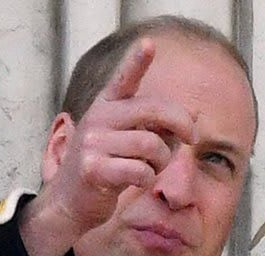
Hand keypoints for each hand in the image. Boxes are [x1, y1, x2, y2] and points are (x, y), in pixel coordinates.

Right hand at [25, 39, 195, 254]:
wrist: (71, 202)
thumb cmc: (106, 170)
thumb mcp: (127, 143)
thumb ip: (154, 128)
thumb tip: (191, 116)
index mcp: (106, 106)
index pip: (124, 79)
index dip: (137, 62)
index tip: (149, 44)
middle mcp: (99, 118)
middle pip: (152, 110)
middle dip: (180, 123)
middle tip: (193, 137)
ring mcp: (94, 142)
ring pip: (152, 145)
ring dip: (163, 161)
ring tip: (153, 168)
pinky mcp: (94, 168)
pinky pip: (141, 171)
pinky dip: (149, 179)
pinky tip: (140, 181)